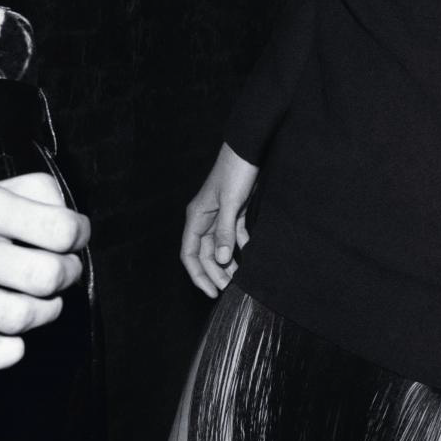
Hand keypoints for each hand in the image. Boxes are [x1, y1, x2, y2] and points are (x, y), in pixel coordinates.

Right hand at [0, 172, 89, 374]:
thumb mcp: (6, 187)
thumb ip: (47, 196)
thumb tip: (73, 233)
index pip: (59, 229)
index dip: (78, 236)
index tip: (70, 239)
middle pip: (45, 277)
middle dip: (67, 276)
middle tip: (58, 272)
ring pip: (19, 318)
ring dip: (45, 313)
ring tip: (38, 299)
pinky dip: (4, 355)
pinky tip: (12, 340)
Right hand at [181, 143, 258, 296]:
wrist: (248, 149)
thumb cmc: (235, 171)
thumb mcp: (230, 202)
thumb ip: (225, 231)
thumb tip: (223, 260)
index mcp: (196, 217)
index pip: (190, 254)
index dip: (198, 275)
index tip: (212, 292)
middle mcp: (204, 219)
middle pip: (205, 254)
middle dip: (216, 273)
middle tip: (230, 289)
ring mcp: (219, 215)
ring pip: (220, 247)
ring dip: (228, 263)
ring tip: (240, 279)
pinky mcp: (234, 211)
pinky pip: (234, 235)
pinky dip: (241, 247)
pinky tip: (250, 258)